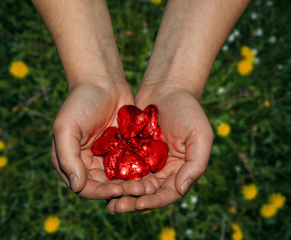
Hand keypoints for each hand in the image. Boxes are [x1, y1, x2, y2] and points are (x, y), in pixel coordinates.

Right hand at [51, 79, 158, 199]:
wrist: (103, 81)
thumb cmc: (81, 101)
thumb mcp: (66, 127)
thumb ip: (67, 157)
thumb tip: (77, 186)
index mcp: (72, 162)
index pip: (86, 187)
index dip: (101, 192)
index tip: (118, 190)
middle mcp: (88, 163)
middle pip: (105, 187)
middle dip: (122, 191)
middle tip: (140, 191)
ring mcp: (107, 157)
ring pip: (121, 179)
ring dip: (133, 185)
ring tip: (149, 187)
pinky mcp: (123, 149)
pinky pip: (131, 165)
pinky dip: (140, 172)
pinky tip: (153, 174)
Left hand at [107, 81, 212, 211]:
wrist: (168, 87)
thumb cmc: (188, 110)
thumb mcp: (200, 136)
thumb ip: (195, 165)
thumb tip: (181, 190)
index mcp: (180, 171)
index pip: (167, 194)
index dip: (154, 201)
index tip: (138, 203)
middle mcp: (163, 170)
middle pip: (147, 193)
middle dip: (132, 201)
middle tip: (116, 207)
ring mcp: (146, 160)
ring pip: (133, 183)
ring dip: (121, 193)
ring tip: (108, 201)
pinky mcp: (132, 150)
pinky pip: (122, 166)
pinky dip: (114, 176)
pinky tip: (102, 181)